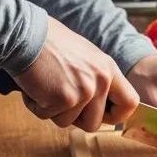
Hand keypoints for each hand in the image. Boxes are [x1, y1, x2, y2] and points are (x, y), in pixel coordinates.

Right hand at [14, 17, 138, 130]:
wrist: (26, 33)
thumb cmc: (50, 44)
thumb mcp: (85, 57)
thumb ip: (96, 79)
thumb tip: (101, 107)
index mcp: (108, 68)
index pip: (130, 102)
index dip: (115, 116)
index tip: (101, 116)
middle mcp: (101, 80)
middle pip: (95, 123)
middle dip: (74, 118)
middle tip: (60, 100)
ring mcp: (84, 90)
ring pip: (68, 123)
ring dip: (52, 110)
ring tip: (46, 85)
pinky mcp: (65, 98)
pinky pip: (48, 116)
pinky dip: (36, 106)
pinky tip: (35, 84)